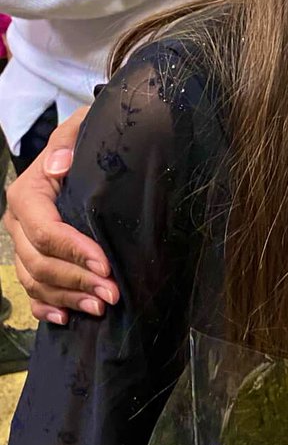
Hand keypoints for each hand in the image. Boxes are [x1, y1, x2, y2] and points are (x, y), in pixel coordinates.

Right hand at [3, 107, 117, 322]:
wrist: (85, 147)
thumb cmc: (87, 138)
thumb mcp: (81, 126)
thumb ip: (68, 141)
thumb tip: (59, 166)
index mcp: (28, 194)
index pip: (45, 232)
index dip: (74, 251)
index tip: (105, 265)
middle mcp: (18, 223)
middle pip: (40, 263)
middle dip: (77, 281)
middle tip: (112, 293)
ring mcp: (22, 244)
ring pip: (36, 281)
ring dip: (68, 298)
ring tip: (102, 306)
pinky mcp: (32, 257)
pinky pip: (31, 290)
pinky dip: (47, 306)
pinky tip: (66, 318)